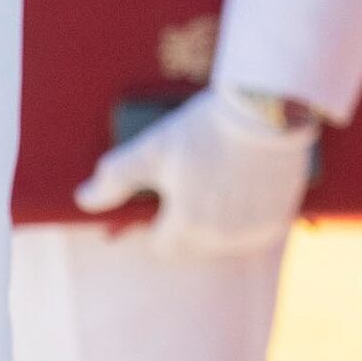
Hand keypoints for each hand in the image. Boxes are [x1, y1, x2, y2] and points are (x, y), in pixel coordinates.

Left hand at [73, 86, 319, 256]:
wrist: (266, 112)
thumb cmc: (204, 129)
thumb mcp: (152, 149)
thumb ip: (115, 179)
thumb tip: (83, 199)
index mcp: (186, 228)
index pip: (162, 248)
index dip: (158, 224)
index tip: (164, 197)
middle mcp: (220, 239)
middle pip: (194, 246)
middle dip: (188, 224)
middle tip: (192, 184)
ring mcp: (252, 232)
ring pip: (225, 241)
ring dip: (219, 223)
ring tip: (219, 182)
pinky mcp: (278, 219)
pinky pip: (254, 232)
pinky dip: (248, 218)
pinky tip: (245, 187)